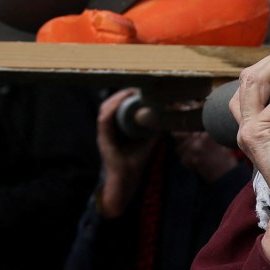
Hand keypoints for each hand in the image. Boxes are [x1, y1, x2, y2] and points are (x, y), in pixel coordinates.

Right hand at [95, 90, 155, 218]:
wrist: (126, 180)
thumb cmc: (134, 162)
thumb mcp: (147, 142)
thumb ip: (154, 131)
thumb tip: (166, 118)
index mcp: (114, 128)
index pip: (115, 106)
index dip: (123, 96)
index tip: (136, 89)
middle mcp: (106, 129)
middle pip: (109, 104)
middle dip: (121, 94)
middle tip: (134, 88)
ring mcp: (103, 133)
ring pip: (105, 109)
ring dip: (117, 99)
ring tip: (129, 93)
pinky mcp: (103, 139)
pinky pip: (105, 120)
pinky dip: (112, 109)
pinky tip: (122, 102)